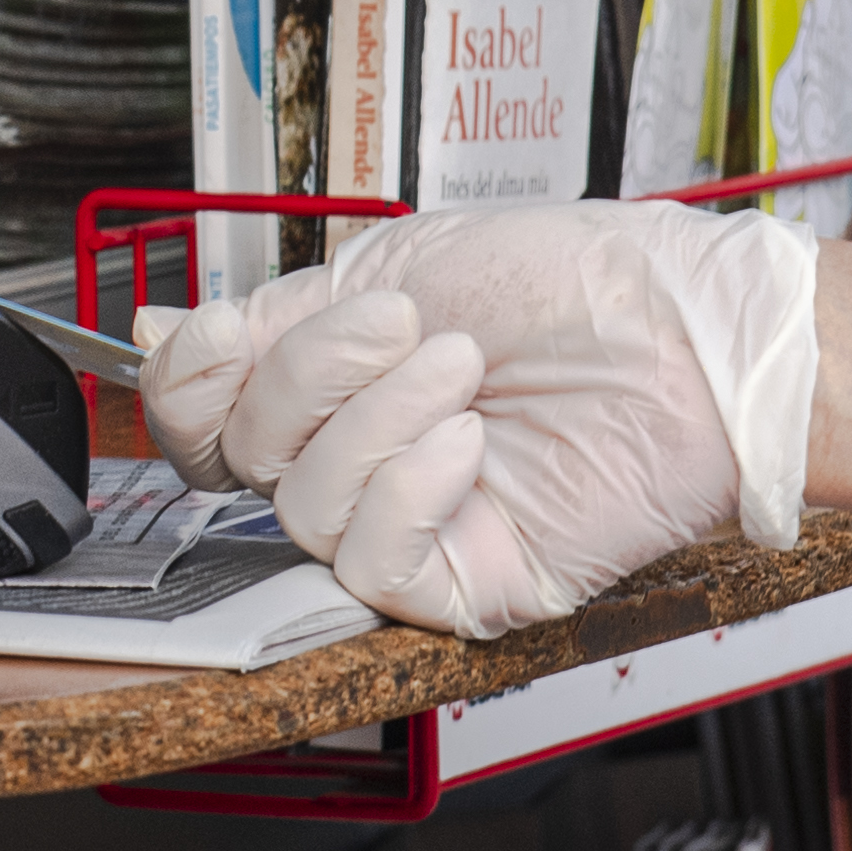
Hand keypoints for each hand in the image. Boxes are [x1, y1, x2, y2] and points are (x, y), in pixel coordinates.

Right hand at [132, 202, 819, 638]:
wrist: (691, 334)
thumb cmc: (582, 290)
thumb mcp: (401, 264)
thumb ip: (275, 313)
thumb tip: (160, 331)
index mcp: (335, 387)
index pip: (200, 418)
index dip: (187, 379)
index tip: (223, 329)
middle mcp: (360, 461)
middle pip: (236, 456)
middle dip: (310, 374)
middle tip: (407, 324)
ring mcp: (408, 528)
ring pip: (297, 506)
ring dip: (377, 419)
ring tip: (463, 370)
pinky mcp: (460, 586)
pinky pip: (369, 562)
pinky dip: (406, 488)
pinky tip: (467, 442)